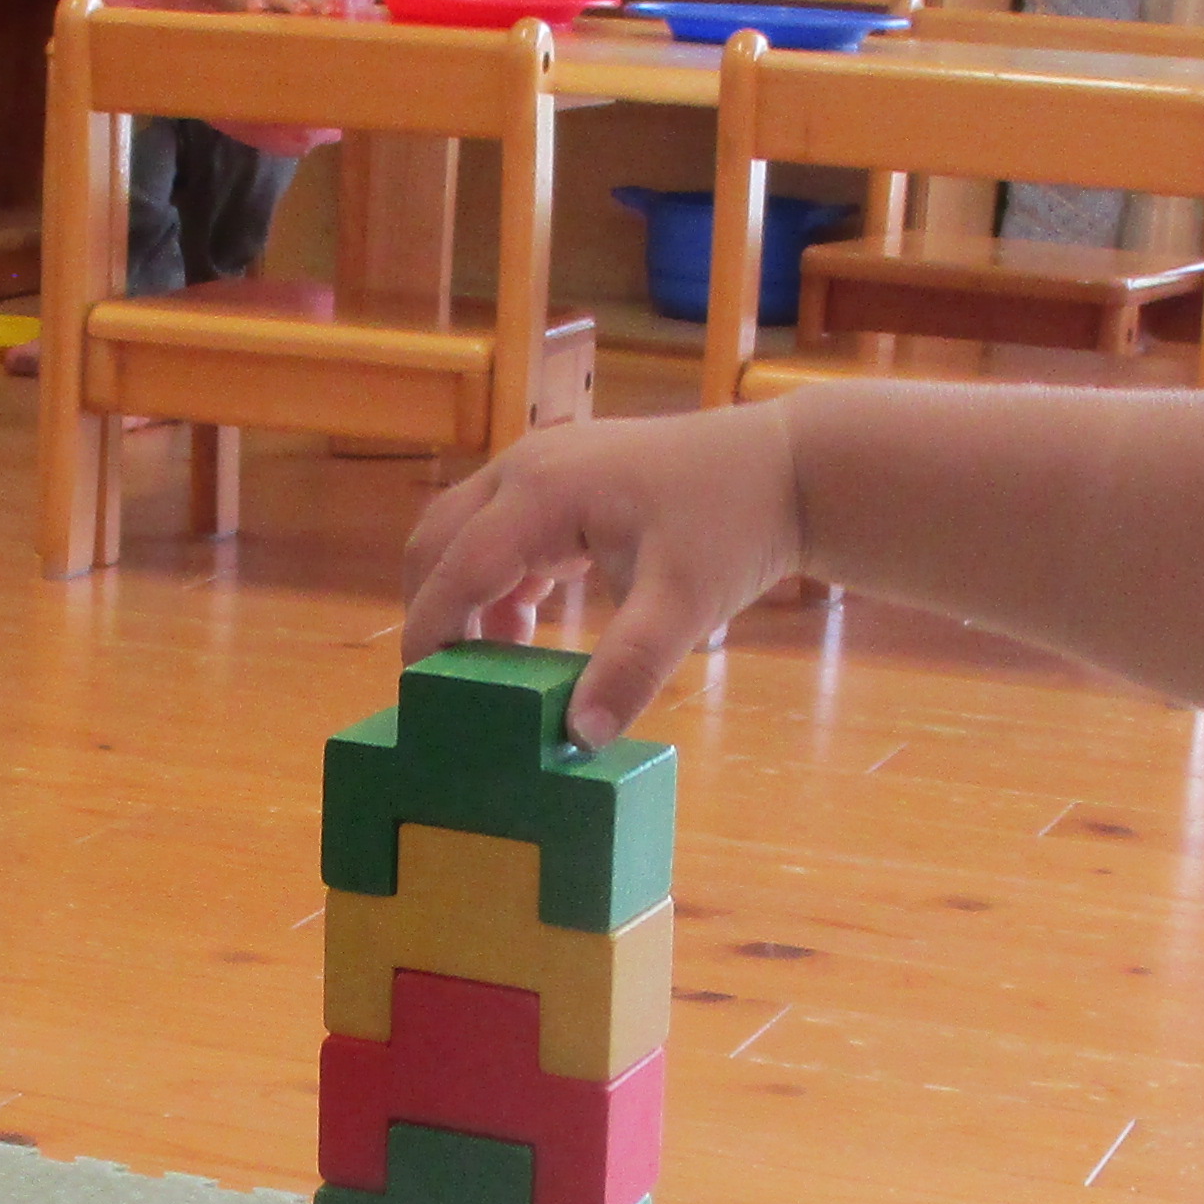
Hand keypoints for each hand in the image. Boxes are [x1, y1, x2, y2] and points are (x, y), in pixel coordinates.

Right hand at [399, 403, 805, 739]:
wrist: (782, 467)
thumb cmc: (734, 526)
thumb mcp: (685, 604)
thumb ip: (630, 668)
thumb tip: (580, 737)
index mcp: (542, 492)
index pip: (456, 567)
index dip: (430, 631)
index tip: (420, 694)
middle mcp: (525, 467)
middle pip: (437, 542)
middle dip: (432, 613)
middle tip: (445, 688)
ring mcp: (541, 466)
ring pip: (462, 534)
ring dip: (463, 598)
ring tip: (488, 670)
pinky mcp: (561, 479)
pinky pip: (499, 531)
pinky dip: (496, 582)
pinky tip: (522, 633)